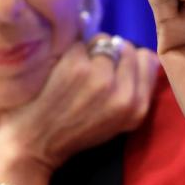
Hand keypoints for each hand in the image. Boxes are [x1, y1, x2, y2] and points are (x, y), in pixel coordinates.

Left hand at [0, 37, 159, 184]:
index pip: (148, 59)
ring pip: (103, 41)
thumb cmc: (75, 133)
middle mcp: (123, 92)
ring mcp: (100, 77)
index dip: (129, 60)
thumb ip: (134, 91)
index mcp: (137, 108)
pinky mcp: (76, 66)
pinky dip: (71, 52)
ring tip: (77, 70)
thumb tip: (142, 54)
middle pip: (127, 47)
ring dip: (90, 50)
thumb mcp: (118, 123)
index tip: (115, 68)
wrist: (36, 143)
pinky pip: (79, 43)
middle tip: (92, 70)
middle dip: (111, 53)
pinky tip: (61, 70)